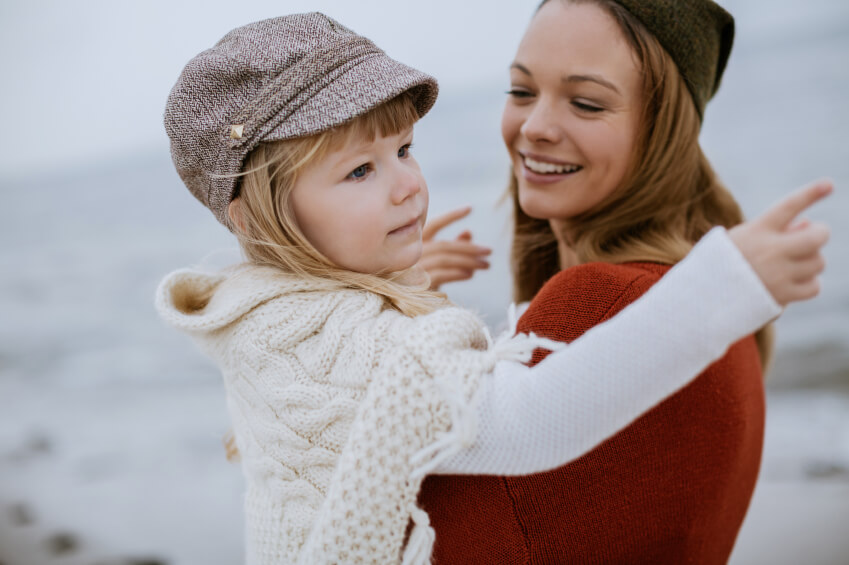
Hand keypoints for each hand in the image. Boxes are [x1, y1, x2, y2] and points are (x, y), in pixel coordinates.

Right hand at [419, 206, 491, 289]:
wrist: (403, 304)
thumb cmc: (419, 280)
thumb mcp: (436, 262)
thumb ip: (451, 247)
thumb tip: (468, 232)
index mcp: (413, 243)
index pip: (434, 224)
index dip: (451, 216)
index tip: (470, 208)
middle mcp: (411, 253)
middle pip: (445, 245)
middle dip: (470, 247)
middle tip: (489, 250)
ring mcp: (413, 268)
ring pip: (445, 259)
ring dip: (469, 261)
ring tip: (486, 265)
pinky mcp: (417, 284)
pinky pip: (442, 274)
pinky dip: (458, 273)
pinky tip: (470, 274)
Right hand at [729, 180, 831, 305]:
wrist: (705, 296)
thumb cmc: (726, 261)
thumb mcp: (744, 237)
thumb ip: (777, 228)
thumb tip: (809, 224)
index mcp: (757, 230)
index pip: (788, 206)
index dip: (811, 194)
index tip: (829, 185)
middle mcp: (770, 251)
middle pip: (817, 237)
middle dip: (820, 234)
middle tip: (812, 236)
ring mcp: (778, 274)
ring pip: (818, 262)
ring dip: (811, 261)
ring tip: (792, 264)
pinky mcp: (782, 295)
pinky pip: (814, 286)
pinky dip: (809, 283)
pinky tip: (794, 281)